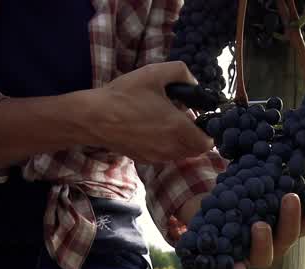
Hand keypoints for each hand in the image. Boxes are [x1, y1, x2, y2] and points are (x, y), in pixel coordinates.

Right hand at [85, 62, 215, 163]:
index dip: (210, 132)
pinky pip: (165, 155)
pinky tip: (154, 129)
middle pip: (196, 150)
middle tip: (189, 119)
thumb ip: (181, 73)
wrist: (94, 117)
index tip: (204, 119)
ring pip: (180, 154)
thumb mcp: (155, 73)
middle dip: (197, 136)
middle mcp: (169, 147)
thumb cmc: (124, 95)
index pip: (207, 143)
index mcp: (177, 128)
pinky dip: (167, 145)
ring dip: (182, 141)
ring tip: (170, 122)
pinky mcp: (144, 159)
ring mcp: (156, 156)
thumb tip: (194, 82)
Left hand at [173, 194, 304, 268]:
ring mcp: (245, 256)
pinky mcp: (221, 258)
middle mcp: (266, 248)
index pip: (303, 225)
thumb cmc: (244, 208)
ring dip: (262, 244)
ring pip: (260, 258)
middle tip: (290, 198)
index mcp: (280, 233)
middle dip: (290, 222)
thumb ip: (296, 201)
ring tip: (260, 226)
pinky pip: (229, 267)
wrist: (204, 216)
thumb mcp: (268, 199)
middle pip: (283, 243)